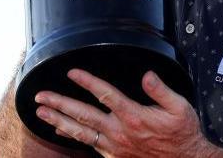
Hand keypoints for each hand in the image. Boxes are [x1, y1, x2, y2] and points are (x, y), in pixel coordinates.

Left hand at [34, 69, 215, 157]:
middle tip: (40, 96)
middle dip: (59, 104)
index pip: (104, 94)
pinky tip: (60, 131)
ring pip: (80, 132)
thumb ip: (161, 90)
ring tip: (41, 113)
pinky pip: (87, 144)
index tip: (71, 72)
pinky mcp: (113, 155)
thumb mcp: (180, 107)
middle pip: (83, 115)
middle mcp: (119, 131)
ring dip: (58, 121)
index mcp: (133, 116)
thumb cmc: (182, 133)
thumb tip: (147, 75)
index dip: (87, 82)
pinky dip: (71, 136)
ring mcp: (113, 145)